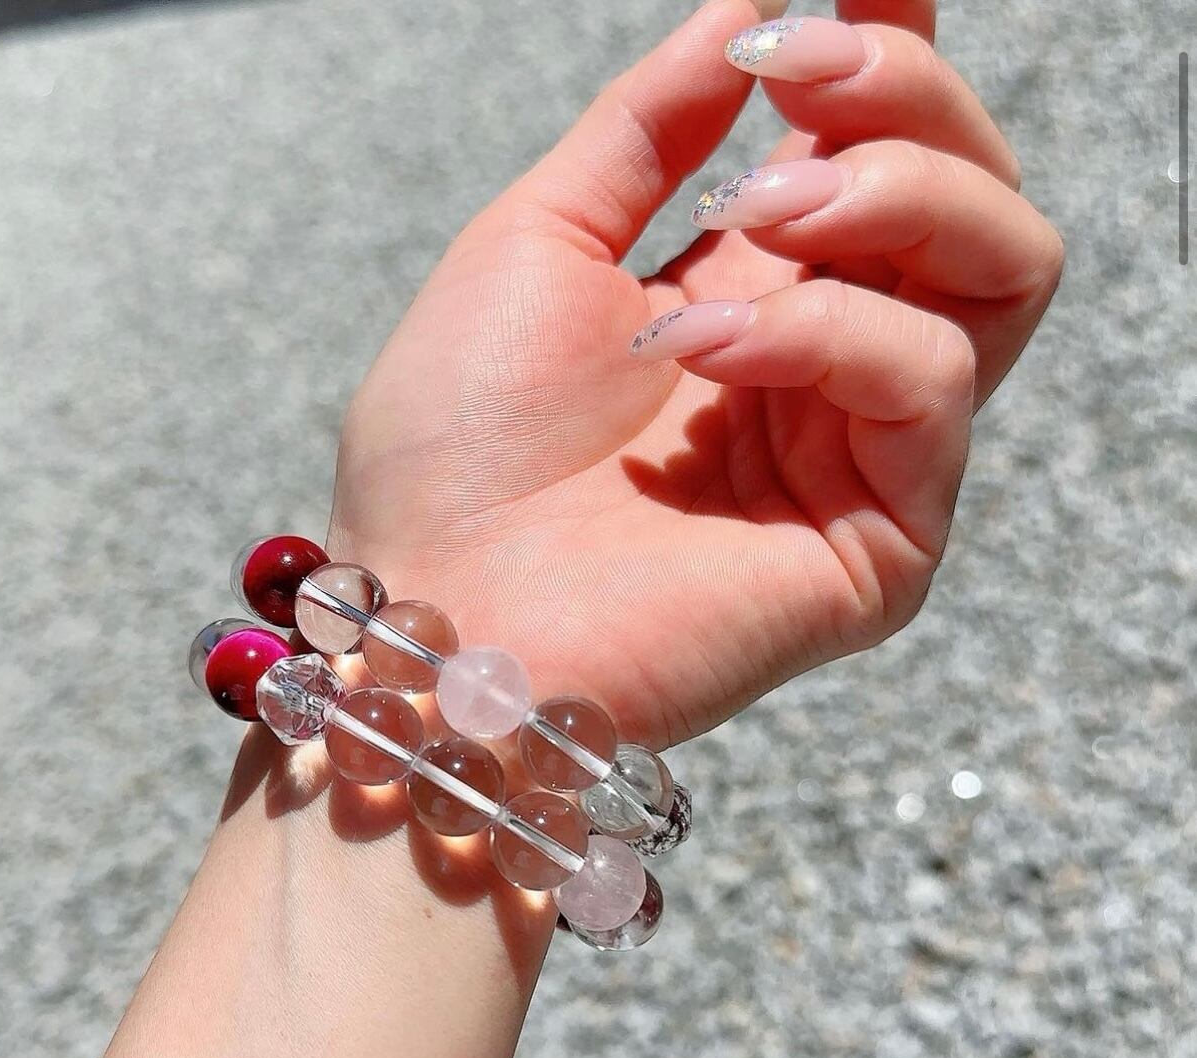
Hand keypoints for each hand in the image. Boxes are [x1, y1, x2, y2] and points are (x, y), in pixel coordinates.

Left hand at [333, 0, 1061, 747]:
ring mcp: (861, 459)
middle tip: (797, 68)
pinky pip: (932, 386)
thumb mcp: (538, 243)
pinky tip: (706, 349)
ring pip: (1006, 275)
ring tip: (750, 214)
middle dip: (907, 98)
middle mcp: (828, 374)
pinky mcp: (880, 545)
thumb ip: (648, 130)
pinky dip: (825, 331)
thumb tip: (747, 8)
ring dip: (892, 196)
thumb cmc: (456, 455)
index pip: (885, 162)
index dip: (899, 54)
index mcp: (757, 302)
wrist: (432, 615)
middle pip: (975, 200)